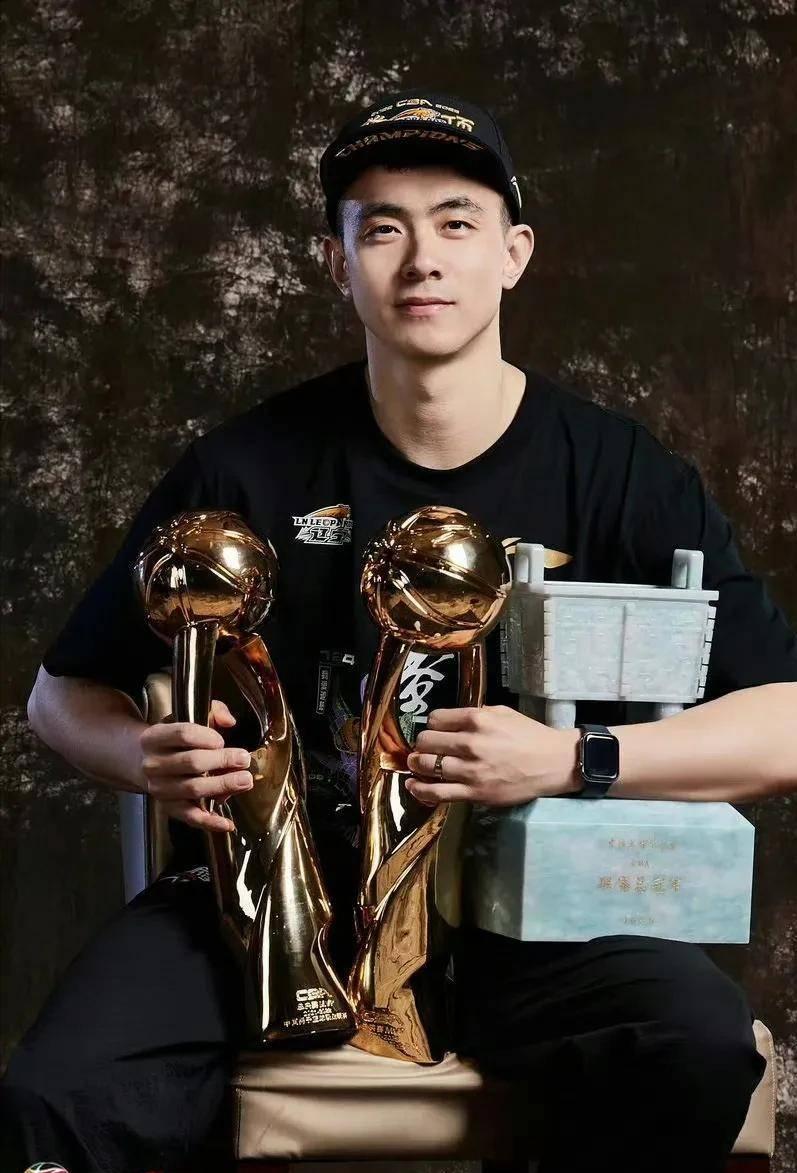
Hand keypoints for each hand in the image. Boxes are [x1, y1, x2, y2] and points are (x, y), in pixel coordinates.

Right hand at [138, 699, 251, 832]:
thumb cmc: (174, 739)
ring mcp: (159, 788)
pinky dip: (210, 822)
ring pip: (194, 789)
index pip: (183, 734)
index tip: (222, 740)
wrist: (142, 761)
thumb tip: (229, 721)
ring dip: (223, 786)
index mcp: (155, 737)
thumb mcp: (187, 717)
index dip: (207, 736)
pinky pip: (190, 817)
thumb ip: (212, 712)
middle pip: (192, 762)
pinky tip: (228, 823)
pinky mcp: (169, 807)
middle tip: (244, 759)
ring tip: (245, 781)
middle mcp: (153, 764)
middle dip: (222, 761)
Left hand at [405, 704, 580, 807]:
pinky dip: (420, 789)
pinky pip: (438, 792)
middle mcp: (470, 743)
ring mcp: (471, 770)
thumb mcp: (503, 713)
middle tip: (423, 748)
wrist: (553, 764)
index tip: (435, 730)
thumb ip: (475, 713)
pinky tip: (413, 785)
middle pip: (426, 742)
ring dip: (417, 764)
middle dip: (421, 744)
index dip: (432, 725)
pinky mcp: (474, 793)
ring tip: (416, 764)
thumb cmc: (529, 735)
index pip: (435, 719)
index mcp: (477, 719)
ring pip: (427, 766)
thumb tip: (451, 720)